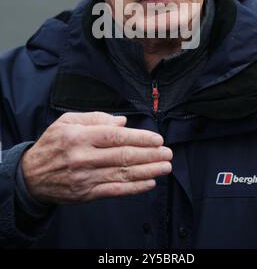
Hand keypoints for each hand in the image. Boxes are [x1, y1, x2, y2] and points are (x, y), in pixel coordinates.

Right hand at [21, 111, 171, 203]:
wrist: (32, 176)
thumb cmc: (53, 144)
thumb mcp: (67, 121)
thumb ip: (95, 118)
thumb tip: (122, 121)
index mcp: (79, 137)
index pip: (115, 137)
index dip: (139, 138)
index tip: (157, 138)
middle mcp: (83, 158)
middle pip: (123, 156)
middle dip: (149, 155)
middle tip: (168, 153)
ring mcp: (86, 178)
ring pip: (122, 175)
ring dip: (148, 171)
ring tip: (165, 166)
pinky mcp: (87, 194)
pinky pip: (115, 191)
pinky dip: (134, 188)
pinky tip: (149, 182)